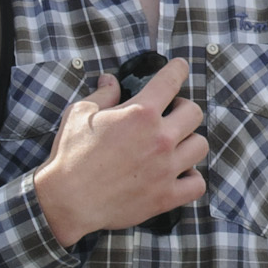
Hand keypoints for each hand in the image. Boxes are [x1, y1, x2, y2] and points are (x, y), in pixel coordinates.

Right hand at [31, 59, 209, 245]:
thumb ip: (103, 95)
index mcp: (140, 113)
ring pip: (200, 146)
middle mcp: (159, 138)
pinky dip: (191, 178)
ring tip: (175, 145)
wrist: (66, 200)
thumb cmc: (71, 154)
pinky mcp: (166, 196)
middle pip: (194, 113)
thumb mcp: (79, 114)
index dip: (178, 69)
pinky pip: (197, 184)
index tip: (180, 67)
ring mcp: (166, 168)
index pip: (171, 81)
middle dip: (183, 109)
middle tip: (170, 115)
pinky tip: (179, 174)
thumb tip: (110, 80)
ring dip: (189, 142)